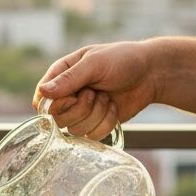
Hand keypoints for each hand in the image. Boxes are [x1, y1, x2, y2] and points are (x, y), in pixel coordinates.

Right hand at [33, 41, 163, 140]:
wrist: (152, 73)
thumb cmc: (123, 60)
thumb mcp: (95, 64)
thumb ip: (69, 79)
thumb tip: (43, 91)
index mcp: (61, 75)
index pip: (43, 100)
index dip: (57, 104)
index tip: (74, 95)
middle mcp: (67, 94)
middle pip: (58, 119)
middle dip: (81, 108)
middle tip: (95, 92)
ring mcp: (81, 111)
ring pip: (75, 129)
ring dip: (96, 114)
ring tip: (107, 98)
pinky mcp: (95, 123)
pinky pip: (92, 135)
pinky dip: (107, 123)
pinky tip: (113, 108)